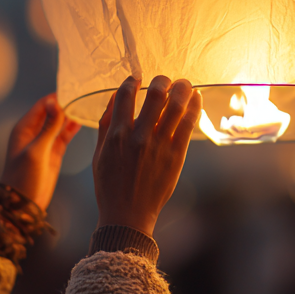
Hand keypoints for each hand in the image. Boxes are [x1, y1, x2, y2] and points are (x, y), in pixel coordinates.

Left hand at [0, 94, 82, 210]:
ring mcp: (44, 143)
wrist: (21, 205)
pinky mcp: (53, 153)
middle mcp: (34, 133)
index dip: (58, 97)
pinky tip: (84, 121)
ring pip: (59, 123)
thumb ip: (48, 127)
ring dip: (71, 116)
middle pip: (52, 112)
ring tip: (88, 105)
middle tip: (86, 95)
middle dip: (67, 104)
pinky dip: (72, 128)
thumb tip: (55, 102)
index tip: (76, 90)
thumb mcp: (36, 151)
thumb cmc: (23, 177)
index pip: (43, 104)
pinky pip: (63, 136)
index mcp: (25, 128)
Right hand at [93, 76, 202, 235]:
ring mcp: (159, 145)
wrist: (128, 215)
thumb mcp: (98, 154)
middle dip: (161, 80)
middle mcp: (139, 136)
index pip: (125, 95)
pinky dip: (194, 106)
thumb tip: (114, 98)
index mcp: (117, 135)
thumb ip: (106, 125)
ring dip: (182, 88)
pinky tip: (196, 98)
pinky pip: (188, 124)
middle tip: (164, 80)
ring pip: (175, 105)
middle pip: (155, 95)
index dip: (132, 81)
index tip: (137, 77)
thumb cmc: (110, 186)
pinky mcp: (176, 155)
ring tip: (183, 83)